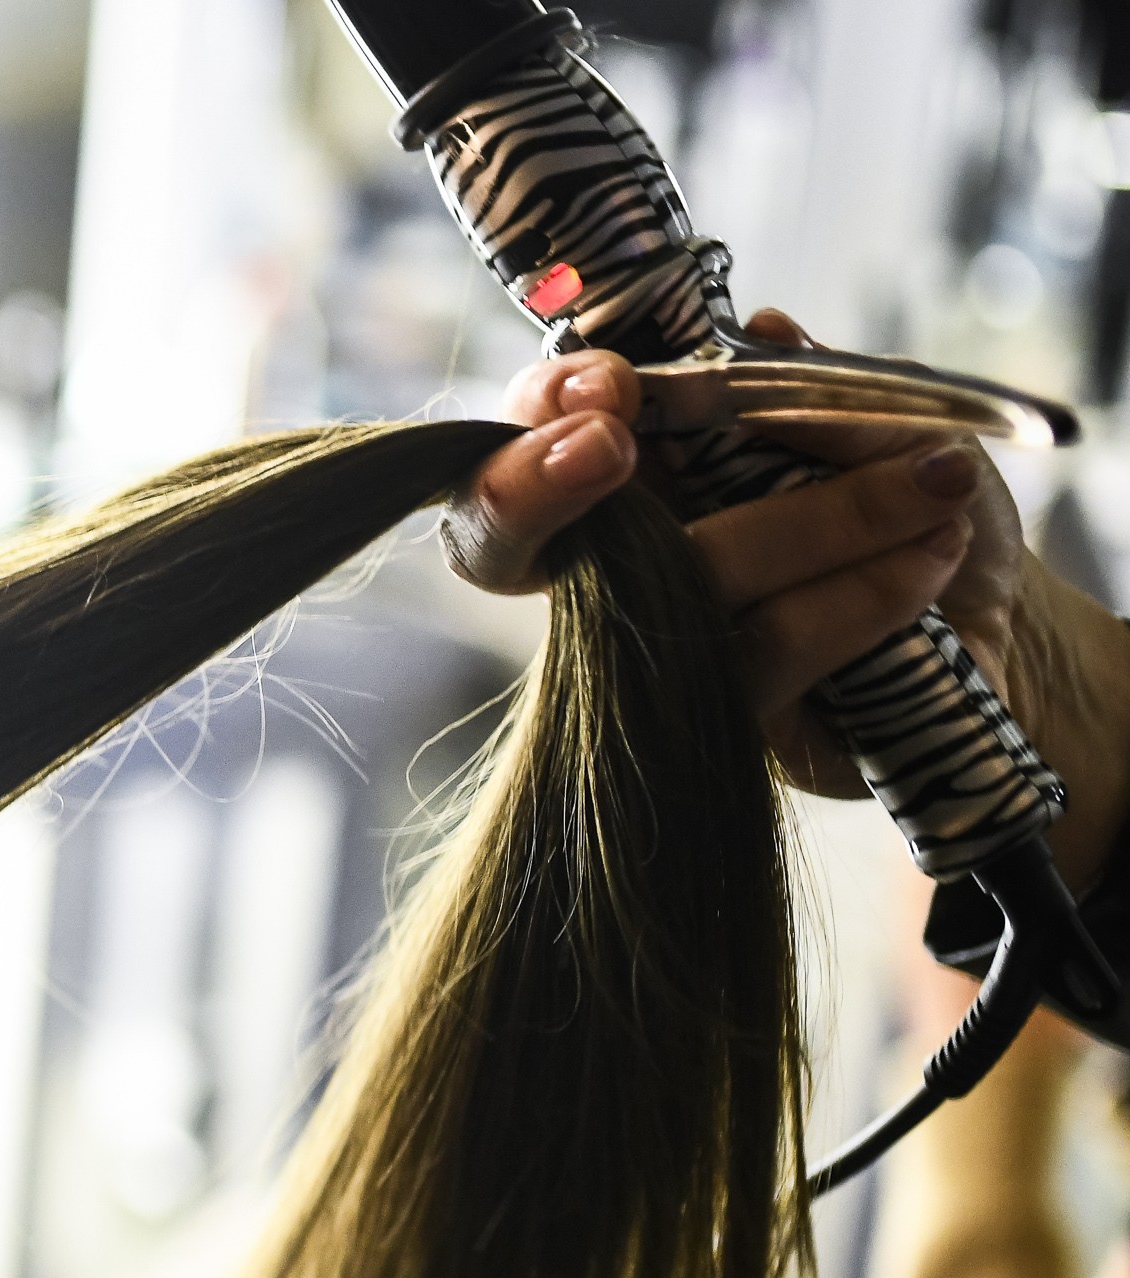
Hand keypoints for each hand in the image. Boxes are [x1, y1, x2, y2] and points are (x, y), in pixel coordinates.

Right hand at [446, 312, 1129, 885]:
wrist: (997, 622)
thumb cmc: (918, 509)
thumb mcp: (886, 420)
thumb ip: (815, 388)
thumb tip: (761, 331)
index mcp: (635, 471)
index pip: (528, 440)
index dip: (533, 417)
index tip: (602, 386)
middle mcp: (615, 563)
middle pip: (507, 541)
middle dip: (530, 486)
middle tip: (608, 442)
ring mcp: (655, 648)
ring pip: (681, 577)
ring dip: (817, 520)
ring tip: (934, 486)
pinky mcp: (717, 720)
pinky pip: (762, 647)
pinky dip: (860, 592)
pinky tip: (931, 555)